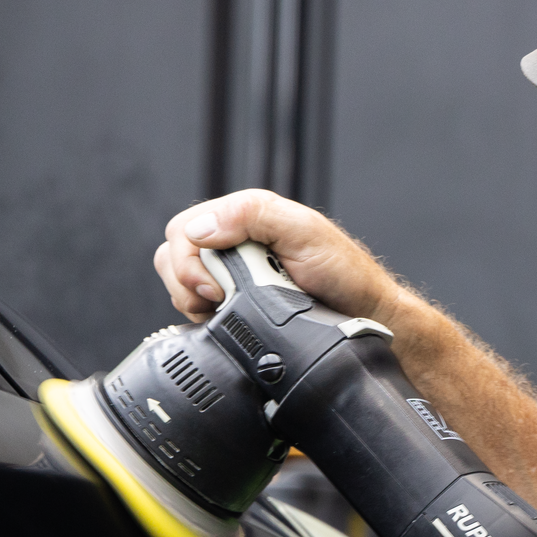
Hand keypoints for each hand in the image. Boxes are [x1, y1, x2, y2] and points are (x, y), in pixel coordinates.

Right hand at [151, 189, 403, 323]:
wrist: (365, 316)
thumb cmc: (345, 273)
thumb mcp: (303, 231)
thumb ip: (252, 214)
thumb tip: (200, 228)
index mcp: (244, 218)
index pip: (183, 230)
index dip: (188, 262)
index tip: (216, 287)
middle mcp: (232, 245)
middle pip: (172, 258)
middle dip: (188, 285)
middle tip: (221, 300)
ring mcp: (231, 277)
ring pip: (181, 286)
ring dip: (196, 303)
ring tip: (230, 310)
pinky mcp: (233, 307)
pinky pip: (197, 312)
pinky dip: (205, 320)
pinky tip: (229, 322)